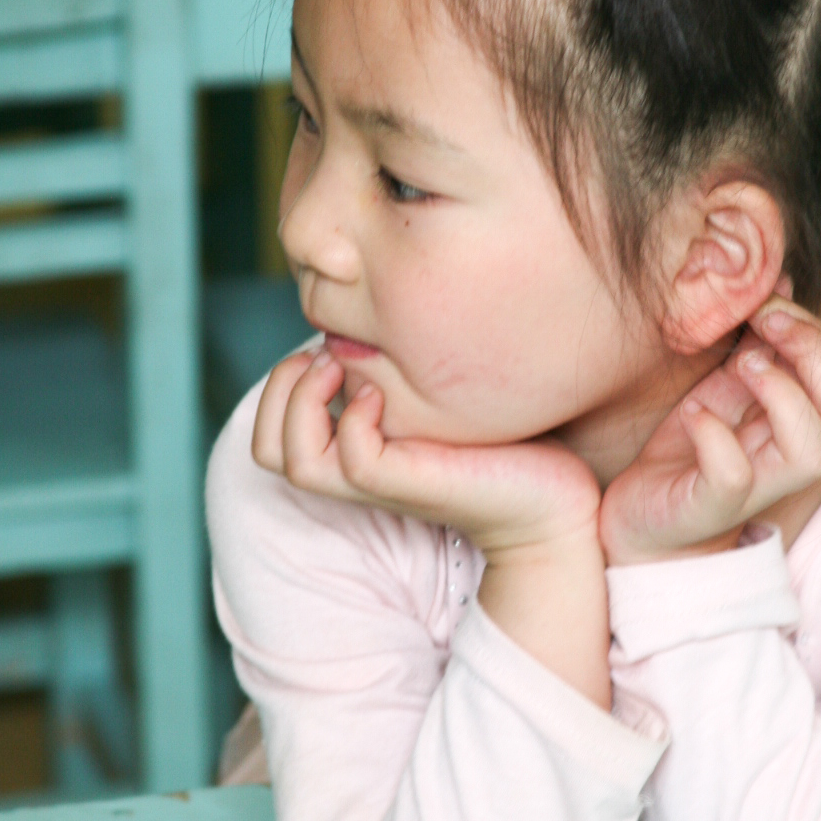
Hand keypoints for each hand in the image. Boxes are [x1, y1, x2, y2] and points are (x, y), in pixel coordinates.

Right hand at [252, 346, 602, 560]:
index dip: (275, 388)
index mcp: (354, 451)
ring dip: (302, 404)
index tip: (323, 349)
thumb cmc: (506, 441)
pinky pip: (352, 460)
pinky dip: (354, 421)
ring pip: (292, 460)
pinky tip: (382, 394)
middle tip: (325, 356)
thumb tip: (379, 320)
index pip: (268, 434)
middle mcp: (357, 471)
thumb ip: (396, 370)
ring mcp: (382, 482)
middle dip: (277, 391)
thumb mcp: (437, 394)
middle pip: (265, 448)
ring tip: (340, 368)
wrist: (555, 500)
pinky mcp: (413, 485)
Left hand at [599, 296, 820, 564]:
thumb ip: (758, 343)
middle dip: (816, 355)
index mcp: (802, 428)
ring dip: (784, 395)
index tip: (770, 306)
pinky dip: (716, 436)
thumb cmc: (693, 447)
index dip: (820, 339)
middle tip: (765, 325)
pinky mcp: (712, 505)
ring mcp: (756, 486)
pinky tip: (695, 416)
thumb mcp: (726, 384)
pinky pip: (734, 475)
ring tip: (744, 365)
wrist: (642, 513)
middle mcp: (789, 460)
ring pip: (812, 452)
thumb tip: (780, 282)